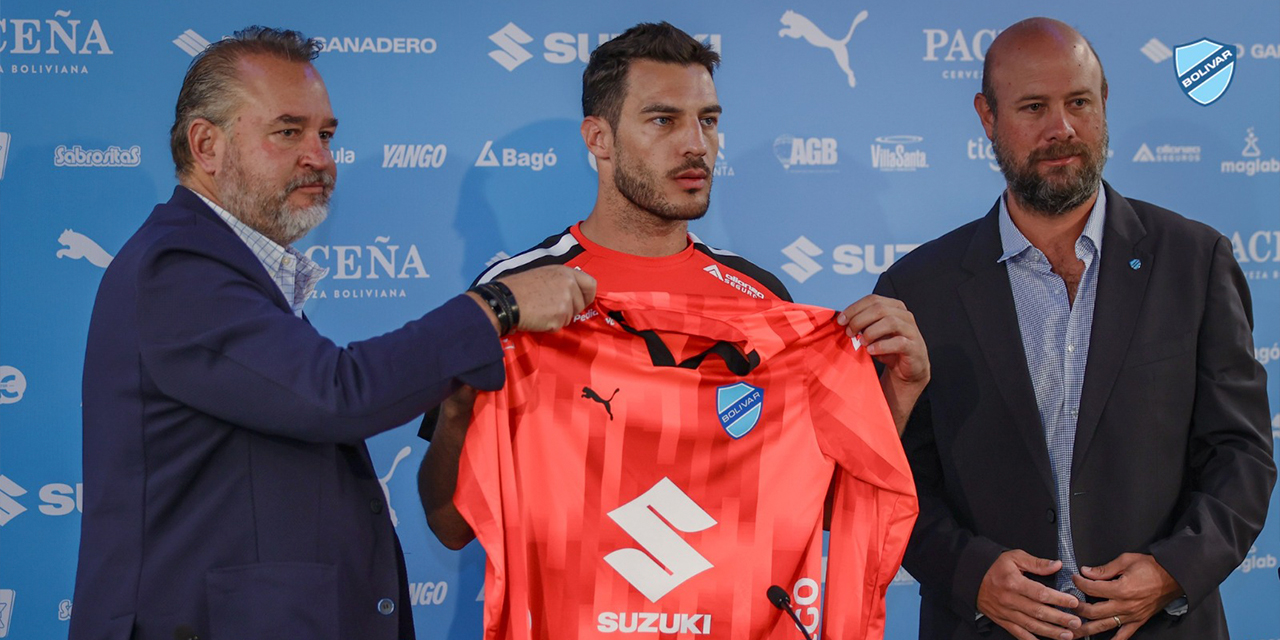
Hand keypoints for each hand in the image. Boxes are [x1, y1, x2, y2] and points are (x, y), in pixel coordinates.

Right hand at [500, 266, 596, 331]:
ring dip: (559, 317)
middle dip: (570, 309)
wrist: (506, 300)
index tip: (581, 301)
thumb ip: (561, 281)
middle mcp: (569, 284)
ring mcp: (566, 301)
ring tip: (541, 310)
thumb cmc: (520, 287)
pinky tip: (538, 317)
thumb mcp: (543, 274)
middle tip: (551, 307)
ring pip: (571, 316)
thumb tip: (573, 293)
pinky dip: (551, 325)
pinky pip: (560, 325)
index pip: (591, 284)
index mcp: (565, 272)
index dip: (587, 295)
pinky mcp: (560, 316)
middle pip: (581, 304)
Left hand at [837, 295, 928, 432]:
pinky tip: (871, 351)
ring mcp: (911, 331)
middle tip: (849, 332)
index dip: (854, 308)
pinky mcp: (914, 347)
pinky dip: (881, 346)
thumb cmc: (888, 348)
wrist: (907, 370)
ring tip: (861, 342)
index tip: (841, 320)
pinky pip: (899, 342)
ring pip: (890, 322)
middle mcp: (904, 315)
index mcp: (894, 307)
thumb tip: (842, 320)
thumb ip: (862, 324)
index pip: (872, 299)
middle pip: (879, 308)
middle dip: (859, 320)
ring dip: (871, 332)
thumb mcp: (873, 333)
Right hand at [976, 550, 1080, 639]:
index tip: (1073, 602)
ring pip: (1031, 625)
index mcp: (1014, 582)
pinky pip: (1018, 633)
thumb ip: (1036, 563)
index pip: (1040, 593)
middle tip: (1076, 622)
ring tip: (1067, 635)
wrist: (971, 578)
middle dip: (1060, 619)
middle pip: (1038, 612)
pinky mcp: (1003, 620)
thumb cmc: (994, 567)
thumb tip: (1056, 565)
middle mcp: (1010, 600)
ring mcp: (1006, 612)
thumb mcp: (1014, 557)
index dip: (1058, 599)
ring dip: (1050, 632)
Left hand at [1071, 553, 1182, 638]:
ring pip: (1104, 626)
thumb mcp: (1126, 560)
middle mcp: (1124, 606)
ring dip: (1086, 629)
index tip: (1074, 578)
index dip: (1079, 582)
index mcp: (1120, 589)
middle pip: (1093, 611)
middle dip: (1077, 608)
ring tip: (1071, 632)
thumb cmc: (1151, 567)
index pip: (1091, 588)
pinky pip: (1123, 635)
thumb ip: (1104, 569)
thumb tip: (1086, 571)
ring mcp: (1131, 616)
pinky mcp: (1138, 621)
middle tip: (1066, 605)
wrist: (1173, 577)